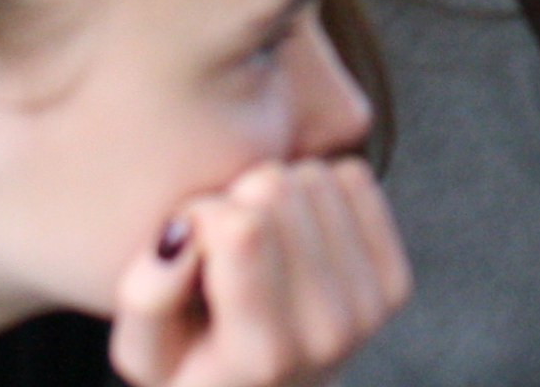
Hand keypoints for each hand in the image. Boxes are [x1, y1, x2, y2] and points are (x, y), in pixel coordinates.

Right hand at [108, 157, 408, 386]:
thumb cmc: (192, 363)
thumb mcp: (144, 348)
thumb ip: (146, 295)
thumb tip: (183, 232)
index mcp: (263, 357)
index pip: (243, 229)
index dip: (201, 215)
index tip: (190, 247)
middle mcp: (328, 334)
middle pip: (278, 189)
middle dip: (238, 199)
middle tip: (224, 248)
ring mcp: (370, 309)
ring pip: (315, 176)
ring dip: (276, 195)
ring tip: (258, 247)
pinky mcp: (394, 282)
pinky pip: (352, 178)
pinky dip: (316, 193)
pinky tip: (293, 237)